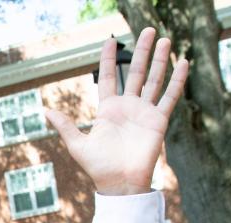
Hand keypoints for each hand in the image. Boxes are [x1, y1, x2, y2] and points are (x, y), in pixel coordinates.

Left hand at [47, 28, 188, 194]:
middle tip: (149, 30)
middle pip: (135, 72)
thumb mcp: (77, 145)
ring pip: (154, 80)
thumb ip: (65, 126)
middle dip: (142, 51)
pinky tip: (184, 63)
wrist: (119, 184)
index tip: (111, 40)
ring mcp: (144, 112)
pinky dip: (177, 80)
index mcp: (108, 110)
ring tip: (165, 39)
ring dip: (160, 60)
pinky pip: (169, 97)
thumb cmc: (98, 167)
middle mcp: (128, 107)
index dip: (109, 59)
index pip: (108, 77)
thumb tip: (46, 110)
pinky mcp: (158, 121)